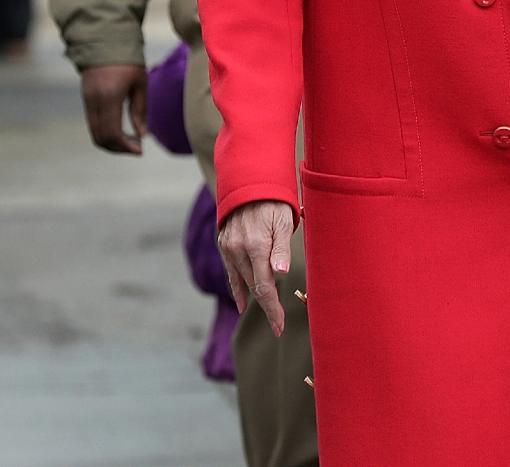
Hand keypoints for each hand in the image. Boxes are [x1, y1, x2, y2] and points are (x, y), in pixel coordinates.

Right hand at [81, 64, 149, 153]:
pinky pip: (94, 124)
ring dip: (112, 142)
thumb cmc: (128, 62)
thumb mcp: (140, 84)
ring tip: (132, 141)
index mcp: (109, 98)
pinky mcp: (86, 100)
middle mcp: (94, 102)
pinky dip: (106, 133)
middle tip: (137, 148)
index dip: (125, 146)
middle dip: (119, 148)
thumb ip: (140, 110)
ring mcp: (87, 102)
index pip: (112, 133)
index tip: (140, 150)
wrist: (104, 42)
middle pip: (101, 138)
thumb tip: (143, 135)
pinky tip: (122, 131)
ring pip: (95, 133)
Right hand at [219, 200, 294, 335]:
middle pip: (254, 286)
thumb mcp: (284, 221)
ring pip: (244, 280)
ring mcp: (229, 248)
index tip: (280, 326)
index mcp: (257, 245)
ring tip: (270, 313)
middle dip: (268, 306)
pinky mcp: (225, 245)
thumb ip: (281, 248)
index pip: (265, 286)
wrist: (249, 182)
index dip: (272, 308)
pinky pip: (232, 273)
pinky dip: (238, 289)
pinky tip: (243, 304)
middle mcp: (239, 250)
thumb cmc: (275, 201)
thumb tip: (281, 273)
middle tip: (279, 324)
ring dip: (256, 297)